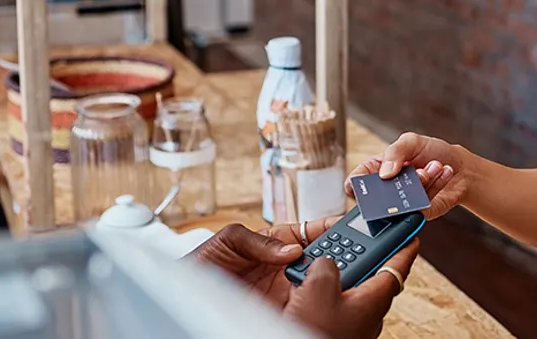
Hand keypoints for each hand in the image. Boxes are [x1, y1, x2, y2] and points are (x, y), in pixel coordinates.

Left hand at [187, 217, 338, 307]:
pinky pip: (304, 306)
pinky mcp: (281, 310)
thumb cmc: (201, 265)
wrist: (183, 298)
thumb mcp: (227, 240)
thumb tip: (290, 249)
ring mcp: (284, 290)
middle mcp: (284, 267)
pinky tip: (319, 299)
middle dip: (338, 254)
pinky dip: (315, 303)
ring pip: (317, 283)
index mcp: (275, 244)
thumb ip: (259, 240)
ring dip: (329, 279)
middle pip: (320, 259)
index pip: (310, 233)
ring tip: (339, 277)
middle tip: (353, 254)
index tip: (348, 226)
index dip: (329, 228)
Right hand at [284, 238, 419, 338]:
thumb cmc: (316, 333)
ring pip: (353, 290)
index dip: (405, 248)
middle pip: (373, 275)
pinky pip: (338, 304)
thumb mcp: (318, 289)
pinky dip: (328, 291)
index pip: (397, 268)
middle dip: (366, 255)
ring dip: (341, 273)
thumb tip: (324, 263)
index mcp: (374, 299)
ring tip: (324, 261)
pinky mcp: (340, 330)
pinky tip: (310, 289)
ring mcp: (355, 323)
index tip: (412, 235)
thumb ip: (326, 267)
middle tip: (362, 238)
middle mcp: (368, 313)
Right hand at [345, 132, 467, 219]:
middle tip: (417, 169)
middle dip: (398, 180)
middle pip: (378, 195)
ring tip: (435, 165)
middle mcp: (387, 189)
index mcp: (377, 170)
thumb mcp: (411, 142)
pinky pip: (421, 204)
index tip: (364, 182)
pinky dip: (434, 185)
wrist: (460, 167)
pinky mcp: (419, 213)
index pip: (356, 181)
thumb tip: (383, 174)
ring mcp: (402, 203)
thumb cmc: (432, 152)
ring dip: (422, 180)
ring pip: (402, 200)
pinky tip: (443, 171)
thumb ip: (395, 152)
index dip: (355, 184)